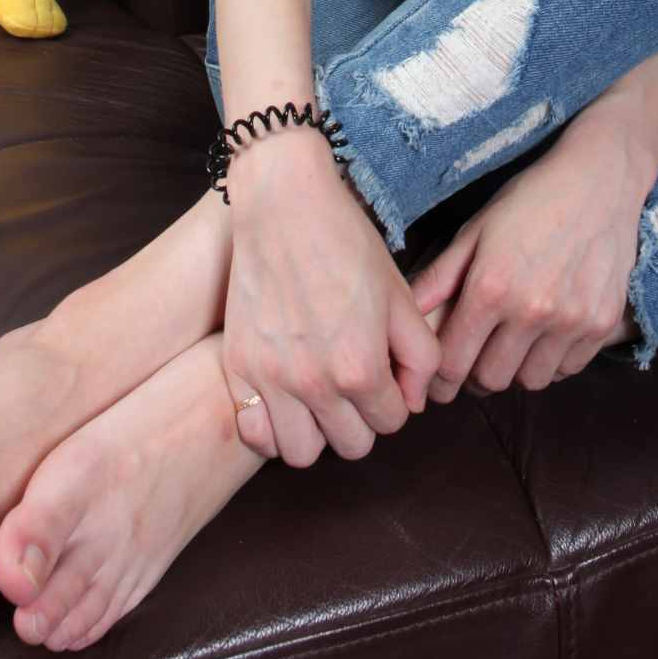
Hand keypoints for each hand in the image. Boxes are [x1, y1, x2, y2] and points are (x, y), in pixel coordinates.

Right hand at [222, 135, 442, 467]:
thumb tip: (412, 401)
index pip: (392, 422)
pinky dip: (273, 428)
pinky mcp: (237, 368)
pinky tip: (285, 400)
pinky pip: (256, 434)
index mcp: (360, 367)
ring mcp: (270, 379)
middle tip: (356, 384)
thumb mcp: (400, 295)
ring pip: (302, 454)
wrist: (284, 205)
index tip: (386, 374)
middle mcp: (314, 384)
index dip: (396, 399)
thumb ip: (419, 355)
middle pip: (351, 445)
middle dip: (363, 419)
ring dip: (318, 431)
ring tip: (321, 398)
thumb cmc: (347, 242)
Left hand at [407, 124, 649, 397]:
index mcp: (490, 287)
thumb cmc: (530, 200)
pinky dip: (552, 362)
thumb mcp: (476, 230)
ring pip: (530, 381)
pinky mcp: (602, 324)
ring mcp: (571, 321)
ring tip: (512, 344)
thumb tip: (405, 317)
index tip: (438, 378)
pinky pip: (568, 370)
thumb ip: (439, 279)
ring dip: (515, 369)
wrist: (599, 180)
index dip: (439, 377)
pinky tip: (545, 336)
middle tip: (475, 357)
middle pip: (490, 379)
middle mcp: (531, 311)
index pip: (452, 362)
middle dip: (475, 374)